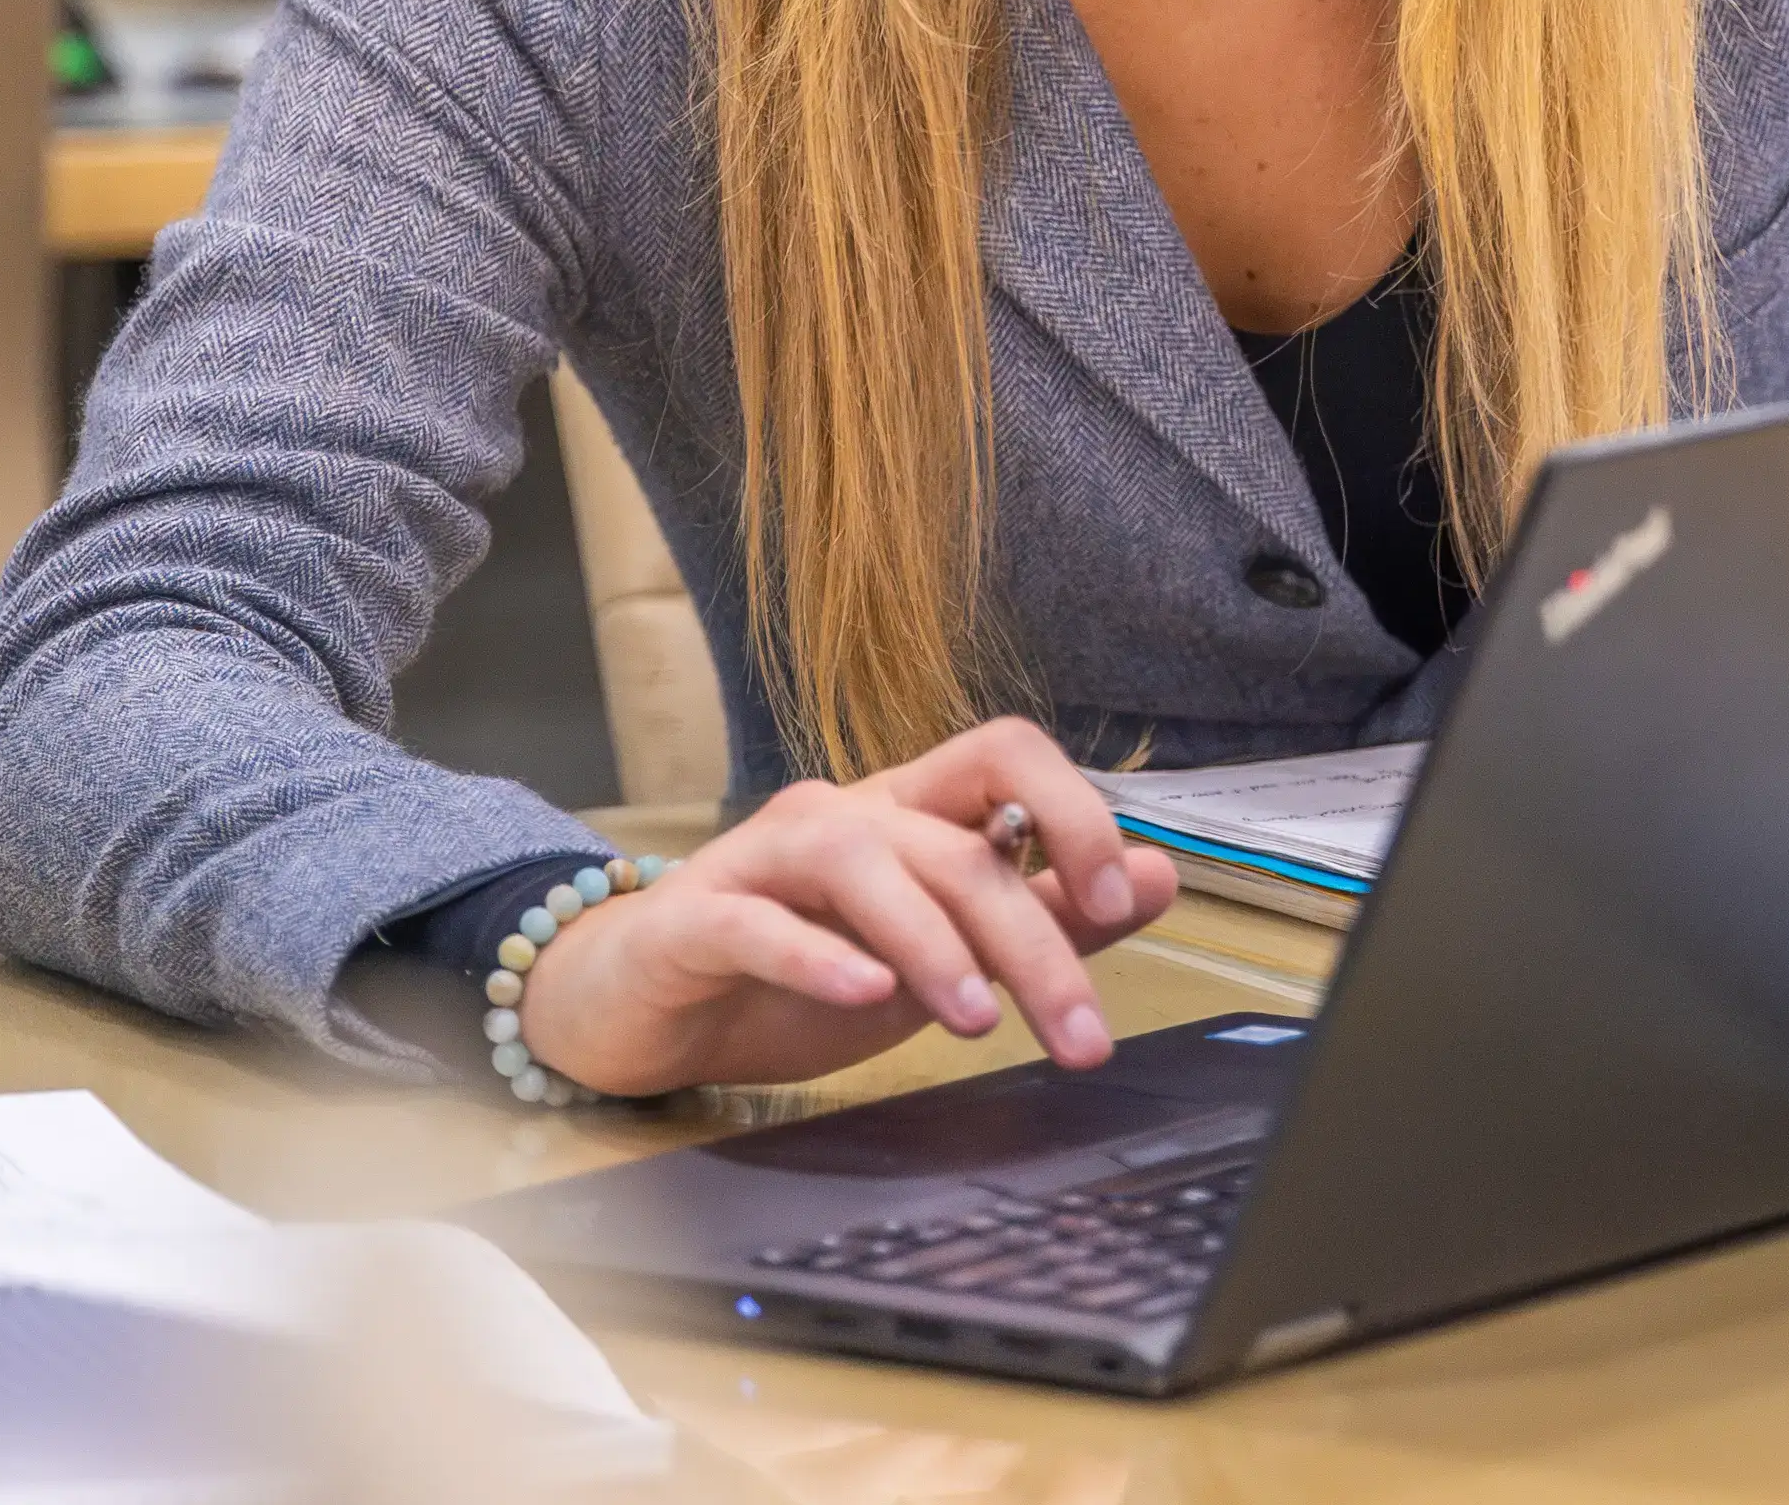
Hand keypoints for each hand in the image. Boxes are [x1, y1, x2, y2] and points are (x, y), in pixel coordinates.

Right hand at [514, 717, 1184, 1098]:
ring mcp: (763, 858)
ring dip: (934, 942)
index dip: (1073, 810)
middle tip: (1079, 1033)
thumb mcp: (936, 959)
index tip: (1116, 901)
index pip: (1004, 754)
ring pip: (866, 864)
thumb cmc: (787, 978)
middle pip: (955, 841)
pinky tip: (861, 995)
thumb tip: (1156, 876)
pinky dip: (816, 954)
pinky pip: (760, 920)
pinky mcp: (696, 916)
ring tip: (977, 1018)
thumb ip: (1043, 915)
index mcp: (908, 816)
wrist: (633, 1010)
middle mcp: (843, 817)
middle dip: (1032, 937)